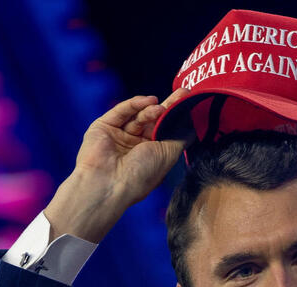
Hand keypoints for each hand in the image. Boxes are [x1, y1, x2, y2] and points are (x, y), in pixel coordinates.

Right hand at [44, 87, 190, 243]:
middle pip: (153, 120)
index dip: (176, 117)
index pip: (165, 131)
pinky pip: (121, 111)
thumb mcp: (169, 154)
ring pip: (138, 116)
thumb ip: (181, 137)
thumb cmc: (142, 175)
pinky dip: (135, 104)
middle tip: (182, 92)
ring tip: (160, 107)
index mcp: (150, 156)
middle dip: (168, 106)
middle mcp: (134, 146)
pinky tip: (149, 101)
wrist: (110, 184)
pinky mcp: (103, 127)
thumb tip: (193, 123)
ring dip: (151, 109)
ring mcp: (118, 136)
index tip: (189, 101)